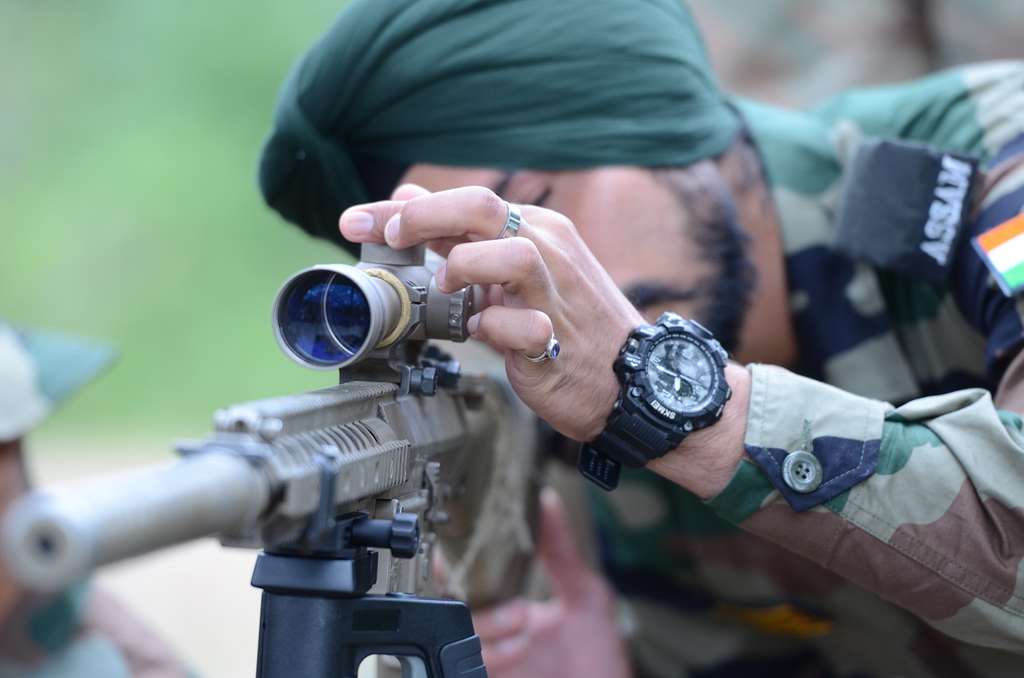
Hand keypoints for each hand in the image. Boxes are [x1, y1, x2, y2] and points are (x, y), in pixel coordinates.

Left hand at [340, 184, 643, 440]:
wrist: (632, 378)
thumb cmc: (568, 323)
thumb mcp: (514, 271)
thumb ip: (461, 238)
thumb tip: (407, 202)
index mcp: (535, 230)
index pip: (465, 202)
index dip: (402, 209)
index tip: (357, 221)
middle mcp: (548, 251)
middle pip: (481, 208)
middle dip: (421, 218)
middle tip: (387, 238)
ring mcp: (555, 294)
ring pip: (513, 254)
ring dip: (467, 265)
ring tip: (446, 285)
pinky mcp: (556, 339)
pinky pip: (524, 327)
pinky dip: (496, 328)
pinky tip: (485, 333)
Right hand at [472, 489, 632, 677]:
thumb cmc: (600, 661)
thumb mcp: (587, 595)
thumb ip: (562, 550)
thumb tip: (547, 501)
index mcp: (512, 603)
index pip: (470, 576)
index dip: (459, 561)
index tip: (465, 550)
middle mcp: (497, 631)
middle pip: (455, 602)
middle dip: (474, 594)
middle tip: (512, 599)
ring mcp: (494, 657)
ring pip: (459, 633)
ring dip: (488, 624)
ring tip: (523, 623)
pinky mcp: (493, 677)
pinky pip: (468, 664)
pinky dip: (492, 655)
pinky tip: (519, 650)